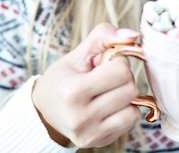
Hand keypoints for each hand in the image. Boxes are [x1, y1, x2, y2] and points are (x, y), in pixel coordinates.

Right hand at [31, 23, 140, 147]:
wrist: (45, 111)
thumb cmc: (62, 78)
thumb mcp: (77, 54)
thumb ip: (104, 36)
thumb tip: (133, 36)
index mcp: (73, 91)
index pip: (120, 71)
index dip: (117, 60)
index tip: (104, 62)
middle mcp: (81, 117)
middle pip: (130, 89)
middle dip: (123, 77)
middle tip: (105, 77)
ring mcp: (91, 133)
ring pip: (133, 108)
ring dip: (125, 96)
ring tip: (107, 92)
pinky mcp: (99, 142)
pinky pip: (130, 122)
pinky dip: (125, 110)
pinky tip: (109, 106)